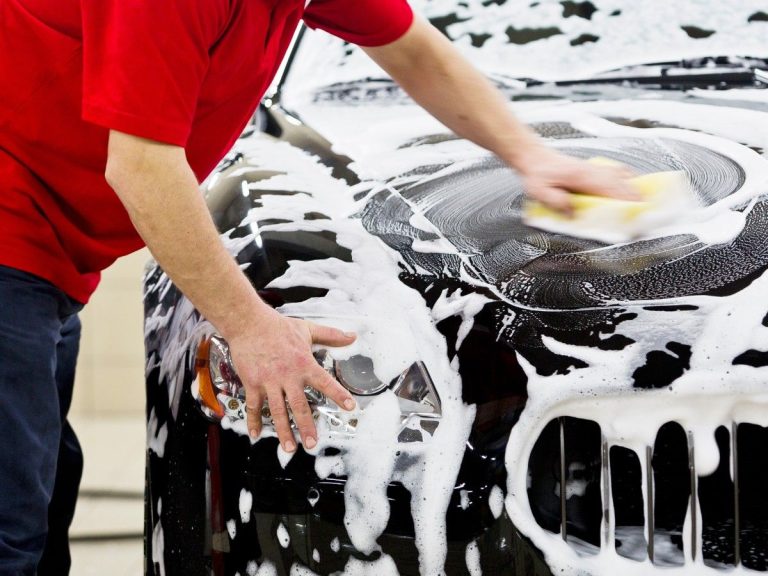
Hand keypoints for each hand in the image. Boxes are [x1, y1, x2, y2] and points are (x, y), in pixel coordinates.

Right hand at [227, 310, 356, 451]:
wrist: (249, 323)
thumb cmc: (279, 327)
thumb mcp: (307, 329)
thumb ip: (331, 335)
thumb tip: (352, 336)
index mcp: (304, 363)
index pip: (325, 382)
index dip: (338, 395)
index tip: (350, 408)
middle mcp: (288, 376)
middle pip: (299, 406)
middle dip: (306, 426)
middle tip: (312, 443)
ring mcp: (269, 381)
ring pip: (277, 411)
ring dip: (283, 431)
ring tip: (290, 448)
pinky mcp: (253, 383)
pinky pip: (254, 406)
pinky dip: (254, 421)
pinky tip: (255, 434)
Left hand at [515, 147, 638, 213]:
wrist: (535, 157)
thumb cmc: (538, 173)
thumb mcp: (540, 191)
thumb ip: (556, 202)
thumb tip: (573, 214)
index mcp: (583, 177)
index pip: (611, 189)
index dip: (626, 202)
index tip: (636, 211)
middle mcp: (594, 171)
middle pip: (623, 184)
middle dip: (635, 199)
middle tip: (644, 214)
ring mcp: (596, 168)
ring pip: (624, 177)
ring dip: (634, 190)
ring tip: (642, 204)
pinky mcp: (596, 169)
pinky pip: (618, 173)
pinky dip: (628, 180)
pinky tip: (632, 187)